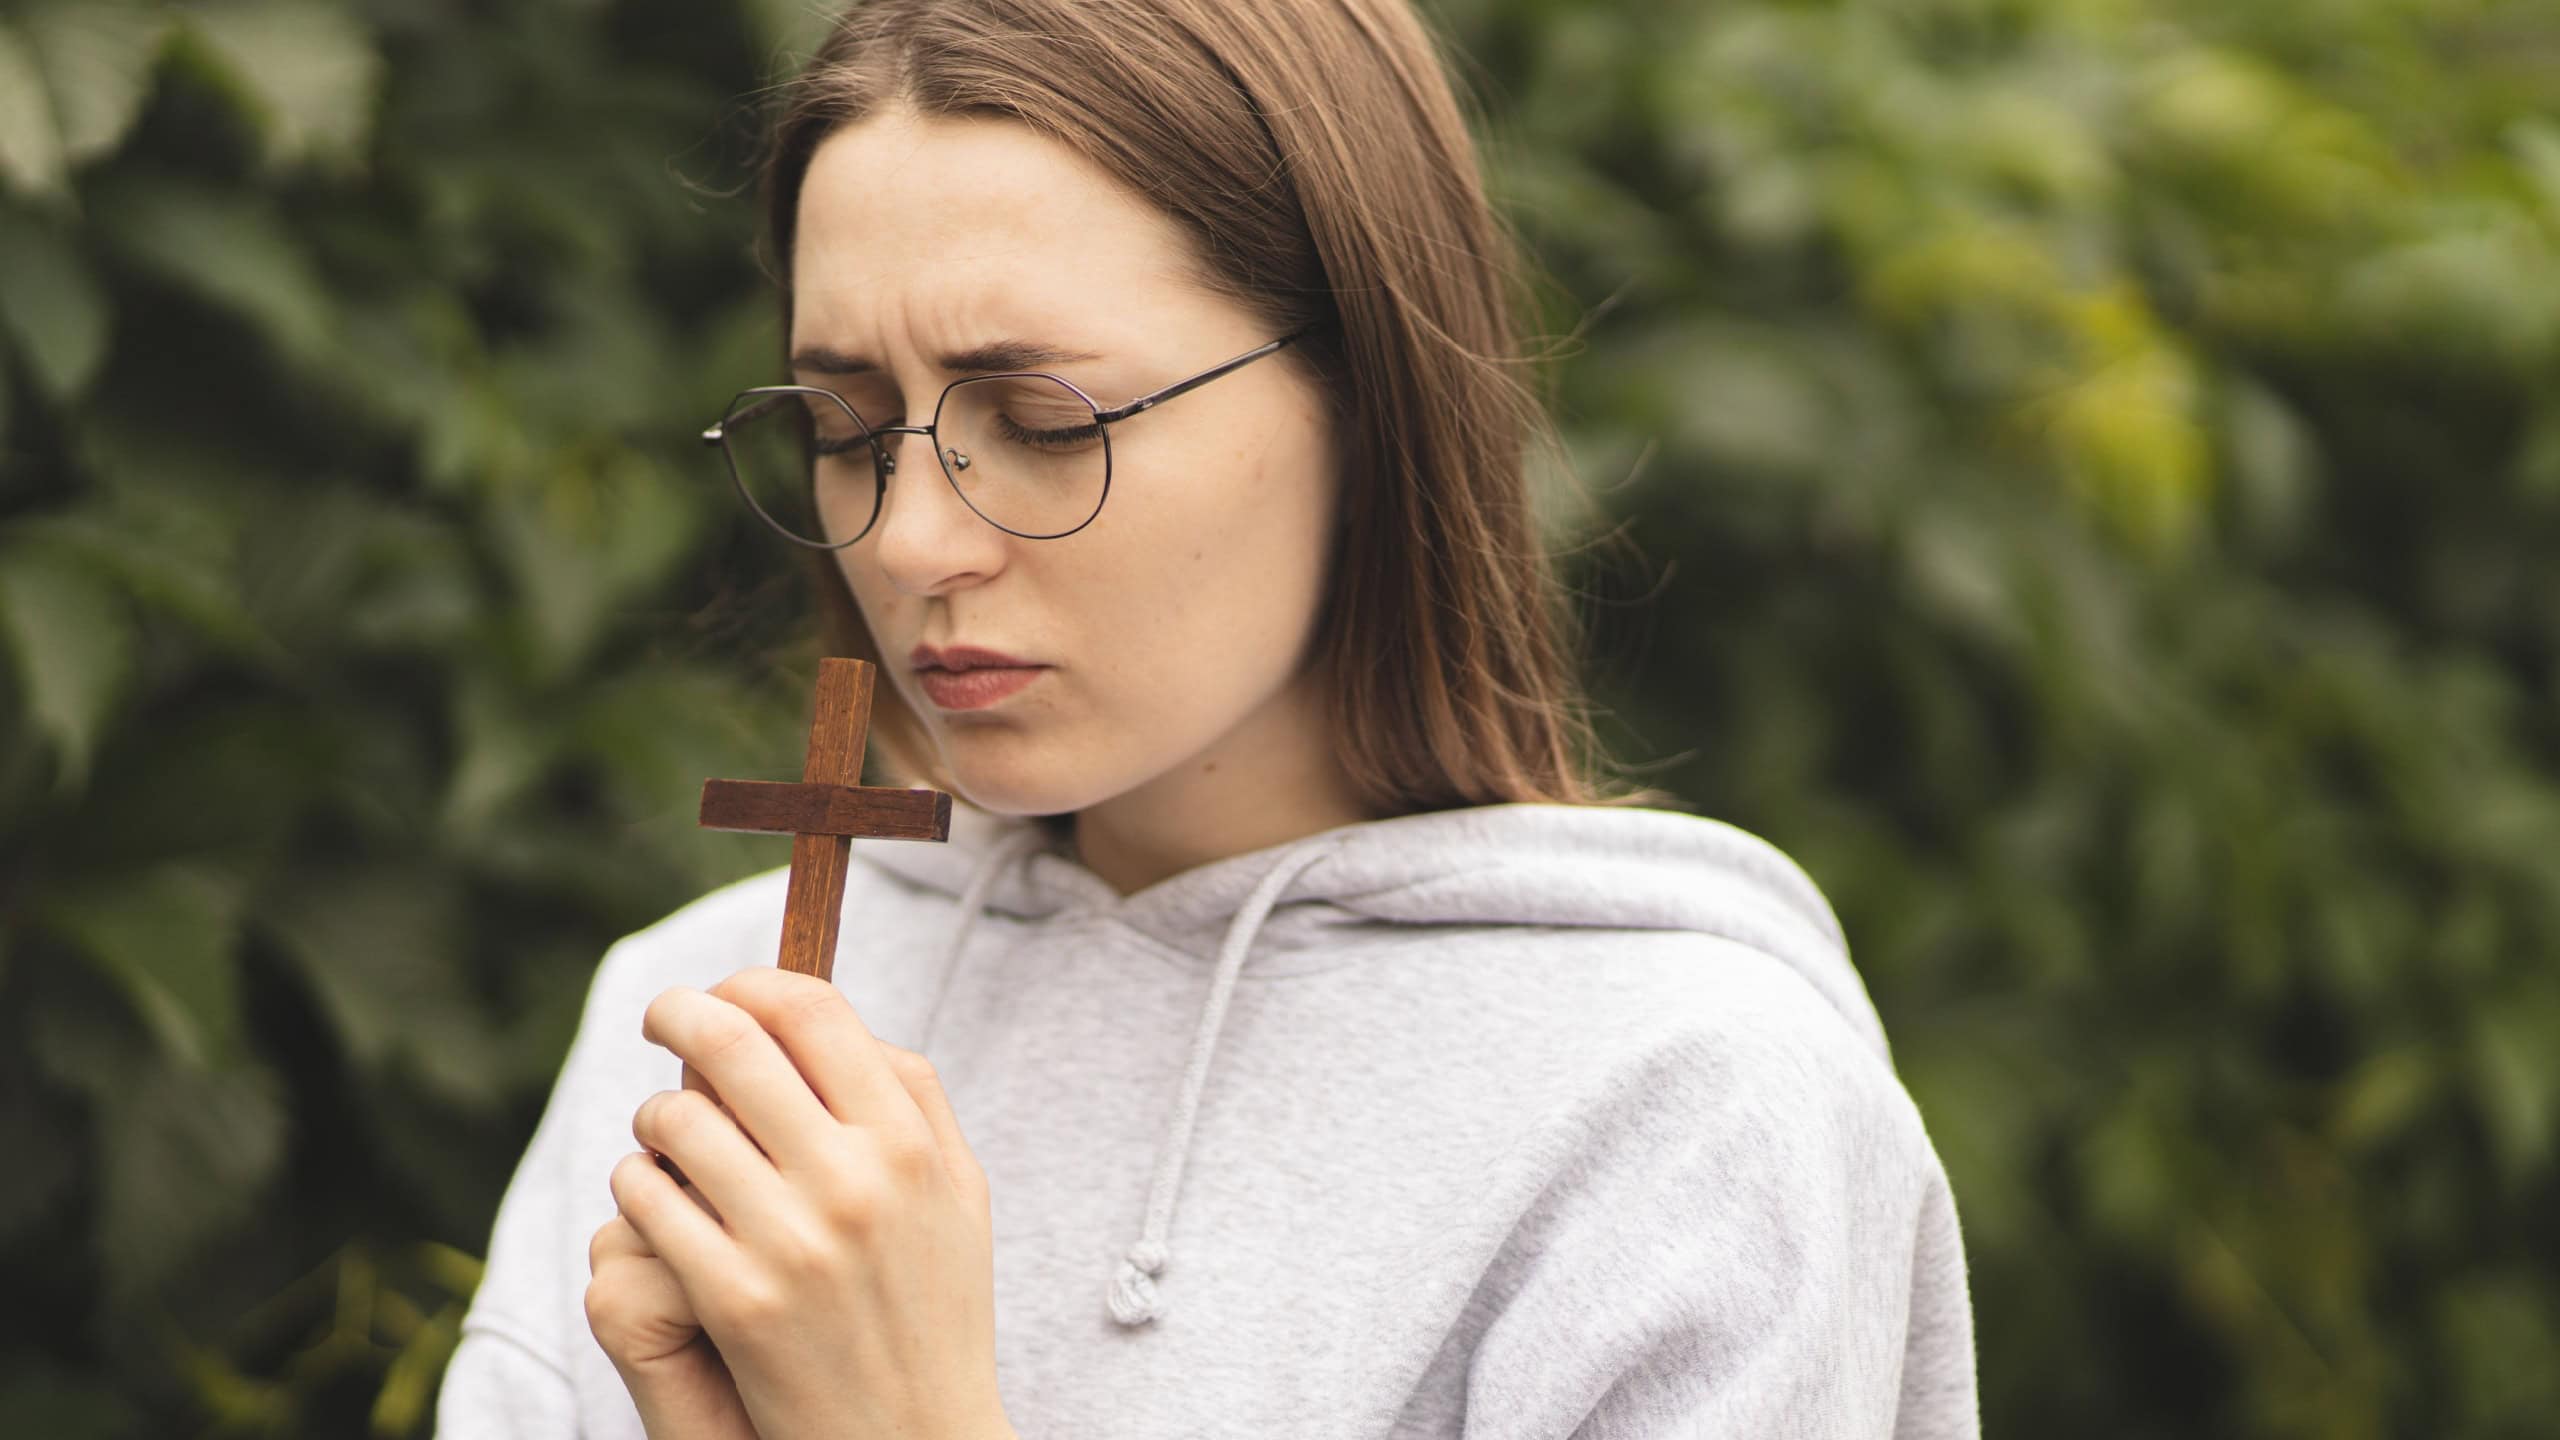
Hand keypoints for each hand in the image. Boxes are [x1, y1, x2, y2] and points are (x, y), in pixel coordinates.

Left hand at [609, 968, 1014, 1439]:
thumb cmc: (934, 1311)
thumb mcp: (958, 1194)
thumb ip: (914, 1097)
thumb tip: (833, 1021)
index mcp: (908, 1143)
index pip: (813, 1011)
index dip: (752, 982)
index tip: (724, 991)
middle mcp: (853, 1181)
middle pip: (732, 1044)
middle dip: (678, 1013)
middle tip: (661, 1015)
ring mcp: (789, 1242)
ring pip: (675, 1121)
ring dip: (659, 1117)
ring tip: (669, 1134)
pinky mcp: (732, 1301)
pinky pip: (647, 1203)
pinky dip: (639, 1188)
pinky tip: (658, 1200)